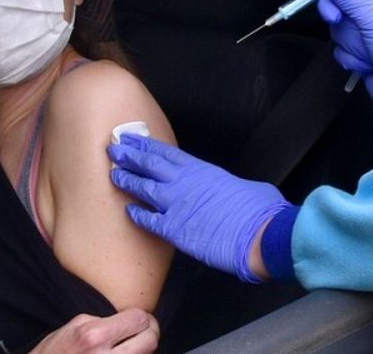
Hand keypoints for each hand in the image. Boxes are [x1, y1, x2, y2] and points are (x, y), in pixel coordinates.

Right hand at [29, 309, 158, 352]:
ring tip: (132, 344)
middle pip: (149, 342)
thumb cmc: (54, 352)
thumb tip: (127, 322)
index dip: (143, 317)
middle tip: (145, 330)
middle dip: (150, 332)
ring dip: (143, 350)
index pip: (138, 320)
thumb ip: (104, 321)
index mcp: (95, 336)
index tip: (140, 318)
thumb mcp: (75, 326)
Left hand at [109, 135, 287, 282]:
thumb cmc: (258, 208)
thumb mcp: (244, 186)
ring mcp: (176, 205)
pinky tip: (128, 211)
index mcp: (202, 170)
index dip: (146, 145)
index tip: (132, 139)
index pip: (167, 153)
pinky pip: (148, 220)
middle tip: (114, 150)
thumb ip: (227, 186)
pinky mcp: (174, 230)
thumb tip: (229, 191)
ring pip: (144, 188)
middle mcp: (184, 183)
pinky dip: (137, 214)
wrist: (258, 234)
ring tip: (114, 174)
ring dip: (128, 180)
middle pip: (150, 165)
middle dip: (130, 156)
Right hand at [301, 0, 372, 135]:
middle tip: (336, 18)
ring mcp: (365, 36)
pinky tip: (368, 65)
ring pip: (337, 29)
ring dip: (350, 42)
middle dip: (336, 13)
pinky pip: (340, 50)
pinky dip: (352, 59)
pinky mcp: (359, 56)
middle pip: (337, 2)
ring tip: (369, 51)